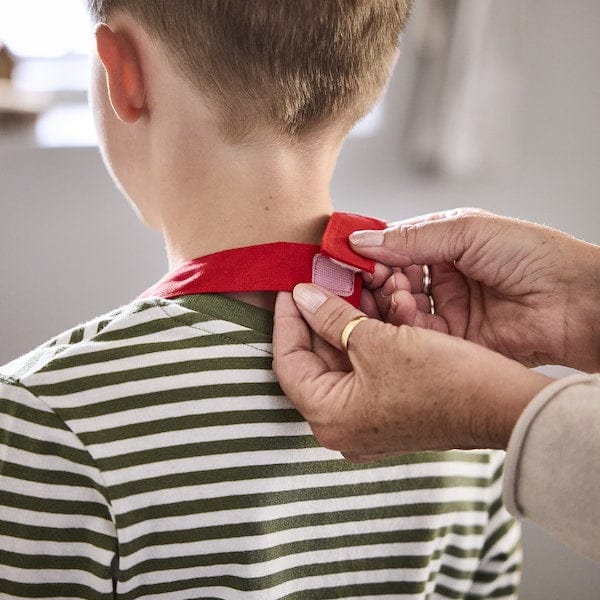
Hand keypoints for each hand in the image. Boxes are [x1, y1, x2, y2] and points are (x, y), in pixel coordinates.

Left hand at [273, 284, 551, 460]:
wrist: (503, 405)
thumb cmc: (442, 379)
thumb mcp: (378, 341)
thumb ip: (332, 317)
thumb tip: (302, 296)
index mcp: (329, 417)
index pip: (288, 361)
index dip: (287, 319)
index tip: (291, 287)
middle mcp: (341, 426)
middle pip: (314, 360)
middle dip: (318, 316)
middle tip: (318, 281)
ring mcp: (365, 420)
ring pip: (340, 361)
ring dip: (343, 322)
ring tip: (345, 286)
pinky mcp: (387, 410)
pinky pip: (363, 368)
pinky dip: (363, 338)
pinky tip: (369, 307)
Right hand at [352, 208, 599, 371]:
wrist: (577, 303)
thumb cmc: (534, 256)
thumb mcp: (467, 231)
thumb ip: (412, 237)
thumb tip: (360, 240)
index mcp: (445, 245)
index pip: (394, 248)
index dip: (370, 253)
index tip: (346, 256)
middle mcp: (443, 278)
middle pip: (392, 281)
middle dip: (376, 281)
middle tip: (362, 281)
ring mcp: (448, 311)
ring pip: (400, 310)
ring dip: (390, 303)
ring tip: (392, 295)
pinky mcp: (455, 342)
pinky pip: (418, 336)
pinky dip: (407, 325)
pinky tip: (407, 313)